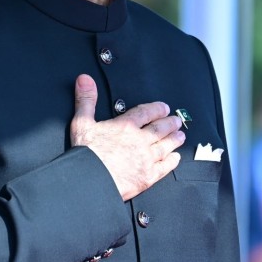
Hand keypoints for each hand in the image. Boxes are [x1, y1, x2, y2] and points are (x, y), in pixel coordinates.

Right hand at [70, 74, 183, 200]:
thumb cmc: (85, 155)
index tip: (164, 107)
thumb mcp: (81, 122)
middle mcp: (139, 141)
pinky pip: (165, 167)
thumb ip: (86, 100)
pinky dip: (172, 162)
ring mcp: (146, 159)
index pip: (146, 112)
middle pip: (160, 129)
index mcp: (125, 126)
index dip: (157, 109)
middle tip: (177, 120)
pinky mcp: (147, 176)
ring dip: (174, 140)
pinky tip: (176, 158)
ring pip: (166, 146)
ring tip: (180, 136)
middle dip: (170, 123)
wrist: (89, 181)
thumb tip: (85, 80)